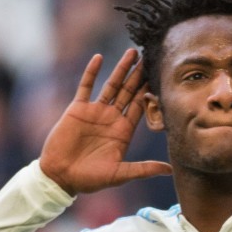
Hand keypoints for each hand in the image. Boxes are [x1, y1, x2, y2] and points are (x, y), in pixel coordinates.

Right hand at [39, 49, 171, 194]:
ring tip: (133, 52)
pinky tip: (99, 57)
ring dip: (121, 69)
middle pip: (129, 92)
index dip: (150, 92)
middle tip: (151, 57)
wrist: (60, 177)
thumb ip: (144, 169)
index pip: (140, 107)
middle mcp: (112, 119)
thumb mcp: (120, 174)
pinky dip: (91, 72)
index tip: (161, 76)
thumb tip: (170, 170)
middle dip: (139, 75)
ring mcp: (95, 112)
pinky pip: (86, 86)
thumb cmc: (90, 180)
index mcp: (124, 132)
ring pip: (111, 85)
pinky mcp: (77, 109)